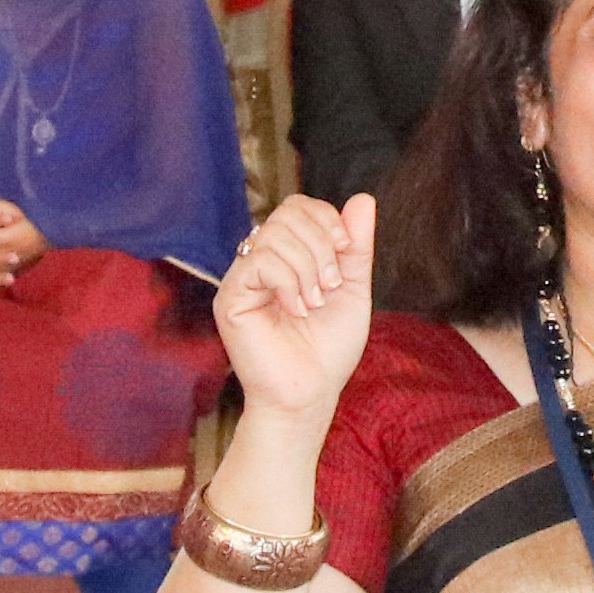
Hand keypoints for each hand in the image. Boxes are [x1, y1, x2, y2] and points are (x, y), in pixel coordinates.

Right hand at [212, 193, 381, 417]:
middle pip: (286, 213)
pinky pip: (260, 262)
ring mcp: (242, 279)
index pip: (298, 207)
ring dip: (307, 268)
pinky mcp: (230, 298)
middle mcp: (260, 262)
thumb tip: (363, 198)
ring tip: (315, 303)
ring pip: (274, 235)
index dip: (325, 218)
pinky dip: (289, 282)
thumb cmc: (327, 350)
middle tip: (330, 285)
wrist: (309, 394)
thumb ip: (355, 246)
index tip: (344, 249)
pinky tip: (297, 310)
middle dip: (320, 244)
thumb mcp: (351, 289)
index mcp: (286, 257)